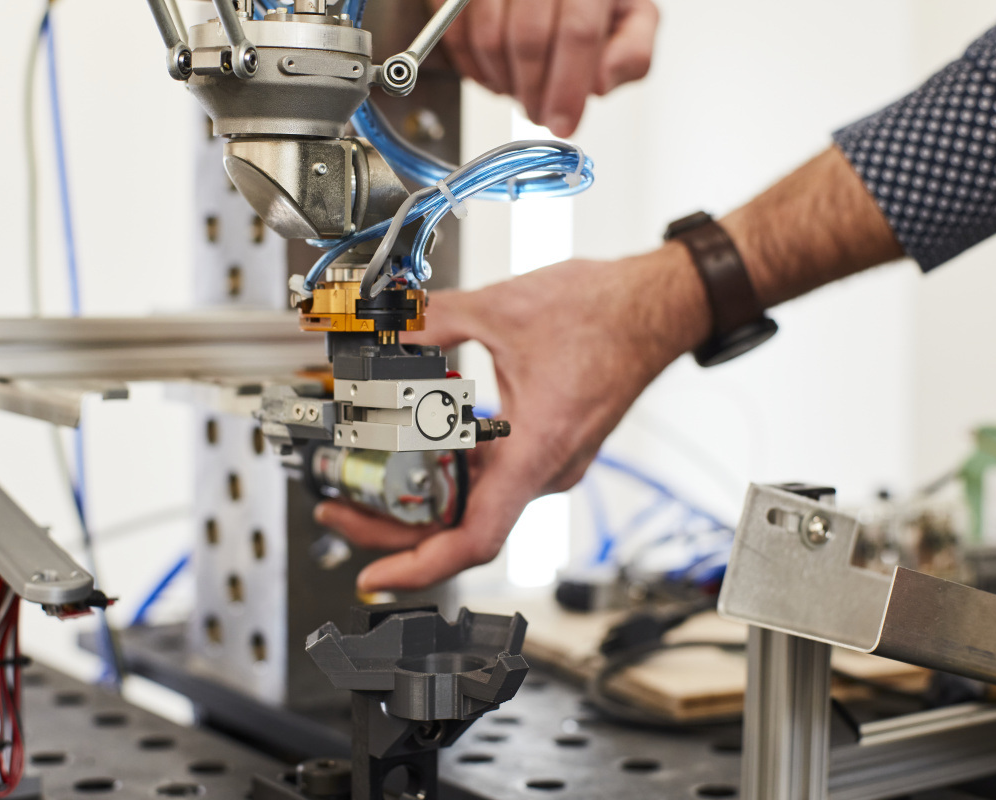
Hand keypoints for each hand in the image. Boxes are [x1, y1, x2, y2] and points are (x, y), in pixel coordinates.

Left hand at [315, 250, 709, 591]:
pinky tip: (412, 449)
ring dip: (418, 498)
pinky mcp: (545, 449)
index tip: (375, 576)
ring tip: (363, 481)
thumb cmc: (606, 316)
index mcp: (535, 450)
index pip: (474, 538)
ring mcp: (546, 464)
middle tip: (338, 508)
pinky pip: (490, 478)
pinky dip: (448, 472)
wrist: (657, 307)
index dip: (417, 567)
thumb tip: (385, 326)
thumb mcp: (502, 309)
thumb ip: (433, 320)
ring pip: (472, 504)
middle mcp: (543, 470)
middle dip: (392, 525)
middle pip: (458, 526)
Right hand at [427, 0, 659, 136]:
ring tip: (521, 87)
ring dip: (505, 81)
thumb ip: (632, 52)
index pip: (578, 31)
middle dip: (534, 91)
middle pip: (530, 37)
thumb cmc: (590, 3)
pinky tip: (497, 72)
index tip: (563, 123)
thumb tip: (600, 83)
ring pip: (491, 38)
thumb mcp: (630, 20)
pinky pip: (457, 34)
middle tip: (539, 113)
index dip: (568, 85)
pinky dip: (474, 68)